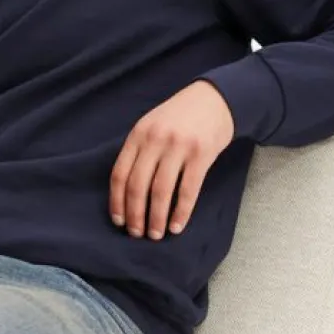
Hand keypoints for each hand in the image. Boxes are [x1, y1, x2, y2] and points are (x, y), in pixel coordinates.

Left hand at [109, 80, 234, 240]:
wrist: (216, 99)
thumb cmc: (180, 117)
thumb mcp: (152, 125)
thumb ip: (139, 152)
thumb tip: (126, 192)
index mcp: (138, 134)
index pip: (120, 174)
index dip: (117, 201)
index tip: (118, 221)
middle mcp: (156, 140)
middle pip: (138, 186)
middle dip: (135, 215)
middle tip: (137, 234)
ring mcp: (179, 147)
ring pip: (161, 191)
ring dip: (156, 218)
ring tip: (155, 234)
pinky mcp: (202, 155)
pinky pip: (188, 191)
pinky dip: (181, 212)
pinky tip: (176, 226)